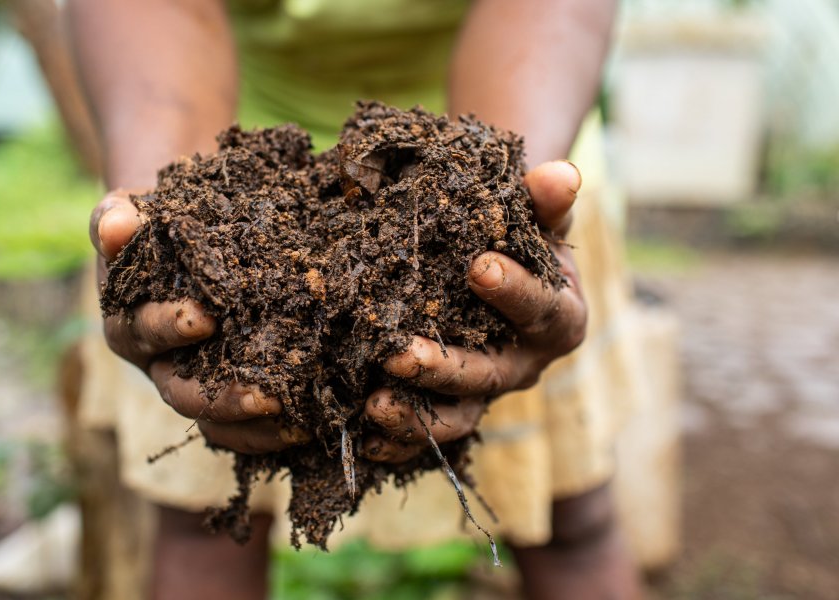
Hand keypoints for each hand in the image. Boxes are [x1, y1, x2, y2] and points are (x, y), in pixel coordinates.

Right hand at [91, 191, 305, 453]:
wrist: (185, 237)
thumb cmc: (158, 223)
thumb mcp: (134, 213)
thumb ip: (119, 218)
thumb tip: (115, 228)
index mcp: (129, 320)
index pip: (144, 330)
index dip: (171, 327)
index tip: (206, 319)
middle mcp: (157, 361)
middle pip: (180, 392)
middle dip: (220, 399)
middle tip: (264, 396)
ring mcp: (190, 383)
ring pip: (213, 421)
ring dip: (252, 426)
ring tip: (295, 421)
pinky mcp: (222, 395)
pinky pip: (240, 430)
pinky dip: (270, 434)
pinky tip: (309, 426)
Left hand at [361, 160, 586, 462]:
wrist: (500, 269)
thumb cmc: (518, 236)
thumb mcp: (535, 216)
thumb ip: (545, 200)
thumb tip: (561, 173)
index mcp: (559, 319)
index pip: (543, 308)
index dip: (515, 290)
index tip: (479, 266)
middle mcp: (525, 365)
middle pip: (490, 374)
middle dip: (444, 366)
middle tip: (399, 352)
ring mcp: (487, 393)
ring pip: (458, 416)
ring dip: (415, 415)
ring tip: (372, 403)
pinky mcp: (453, 409)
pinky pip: (427, 434)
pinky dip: (397, 440)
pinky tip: (362, 434)